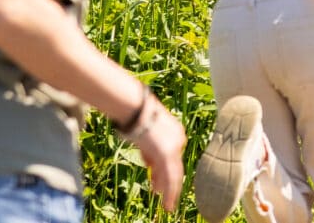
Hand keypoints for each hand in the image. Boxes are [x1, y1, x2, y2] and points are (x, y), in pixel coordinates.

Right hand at [124, 97, 185, 212]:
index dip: (162, 171)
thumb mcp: (144, 134)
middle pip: (176, 167)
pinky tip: (166, 201)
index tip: (155, 182)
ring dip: (171, 193)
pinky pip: (169, 177)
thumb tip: (150, 164)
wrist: (135, 107)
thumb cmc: (135, 116)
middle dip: (171, 185)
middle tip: (169, 199)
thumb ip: (149, 149)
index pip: (171, 156)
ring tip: (169, 206)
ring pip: (174, 175)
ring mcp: (174, 146)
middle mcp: (178, 139)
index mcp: (175, 132)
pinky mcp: (166, 153)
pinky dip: (169, 191)